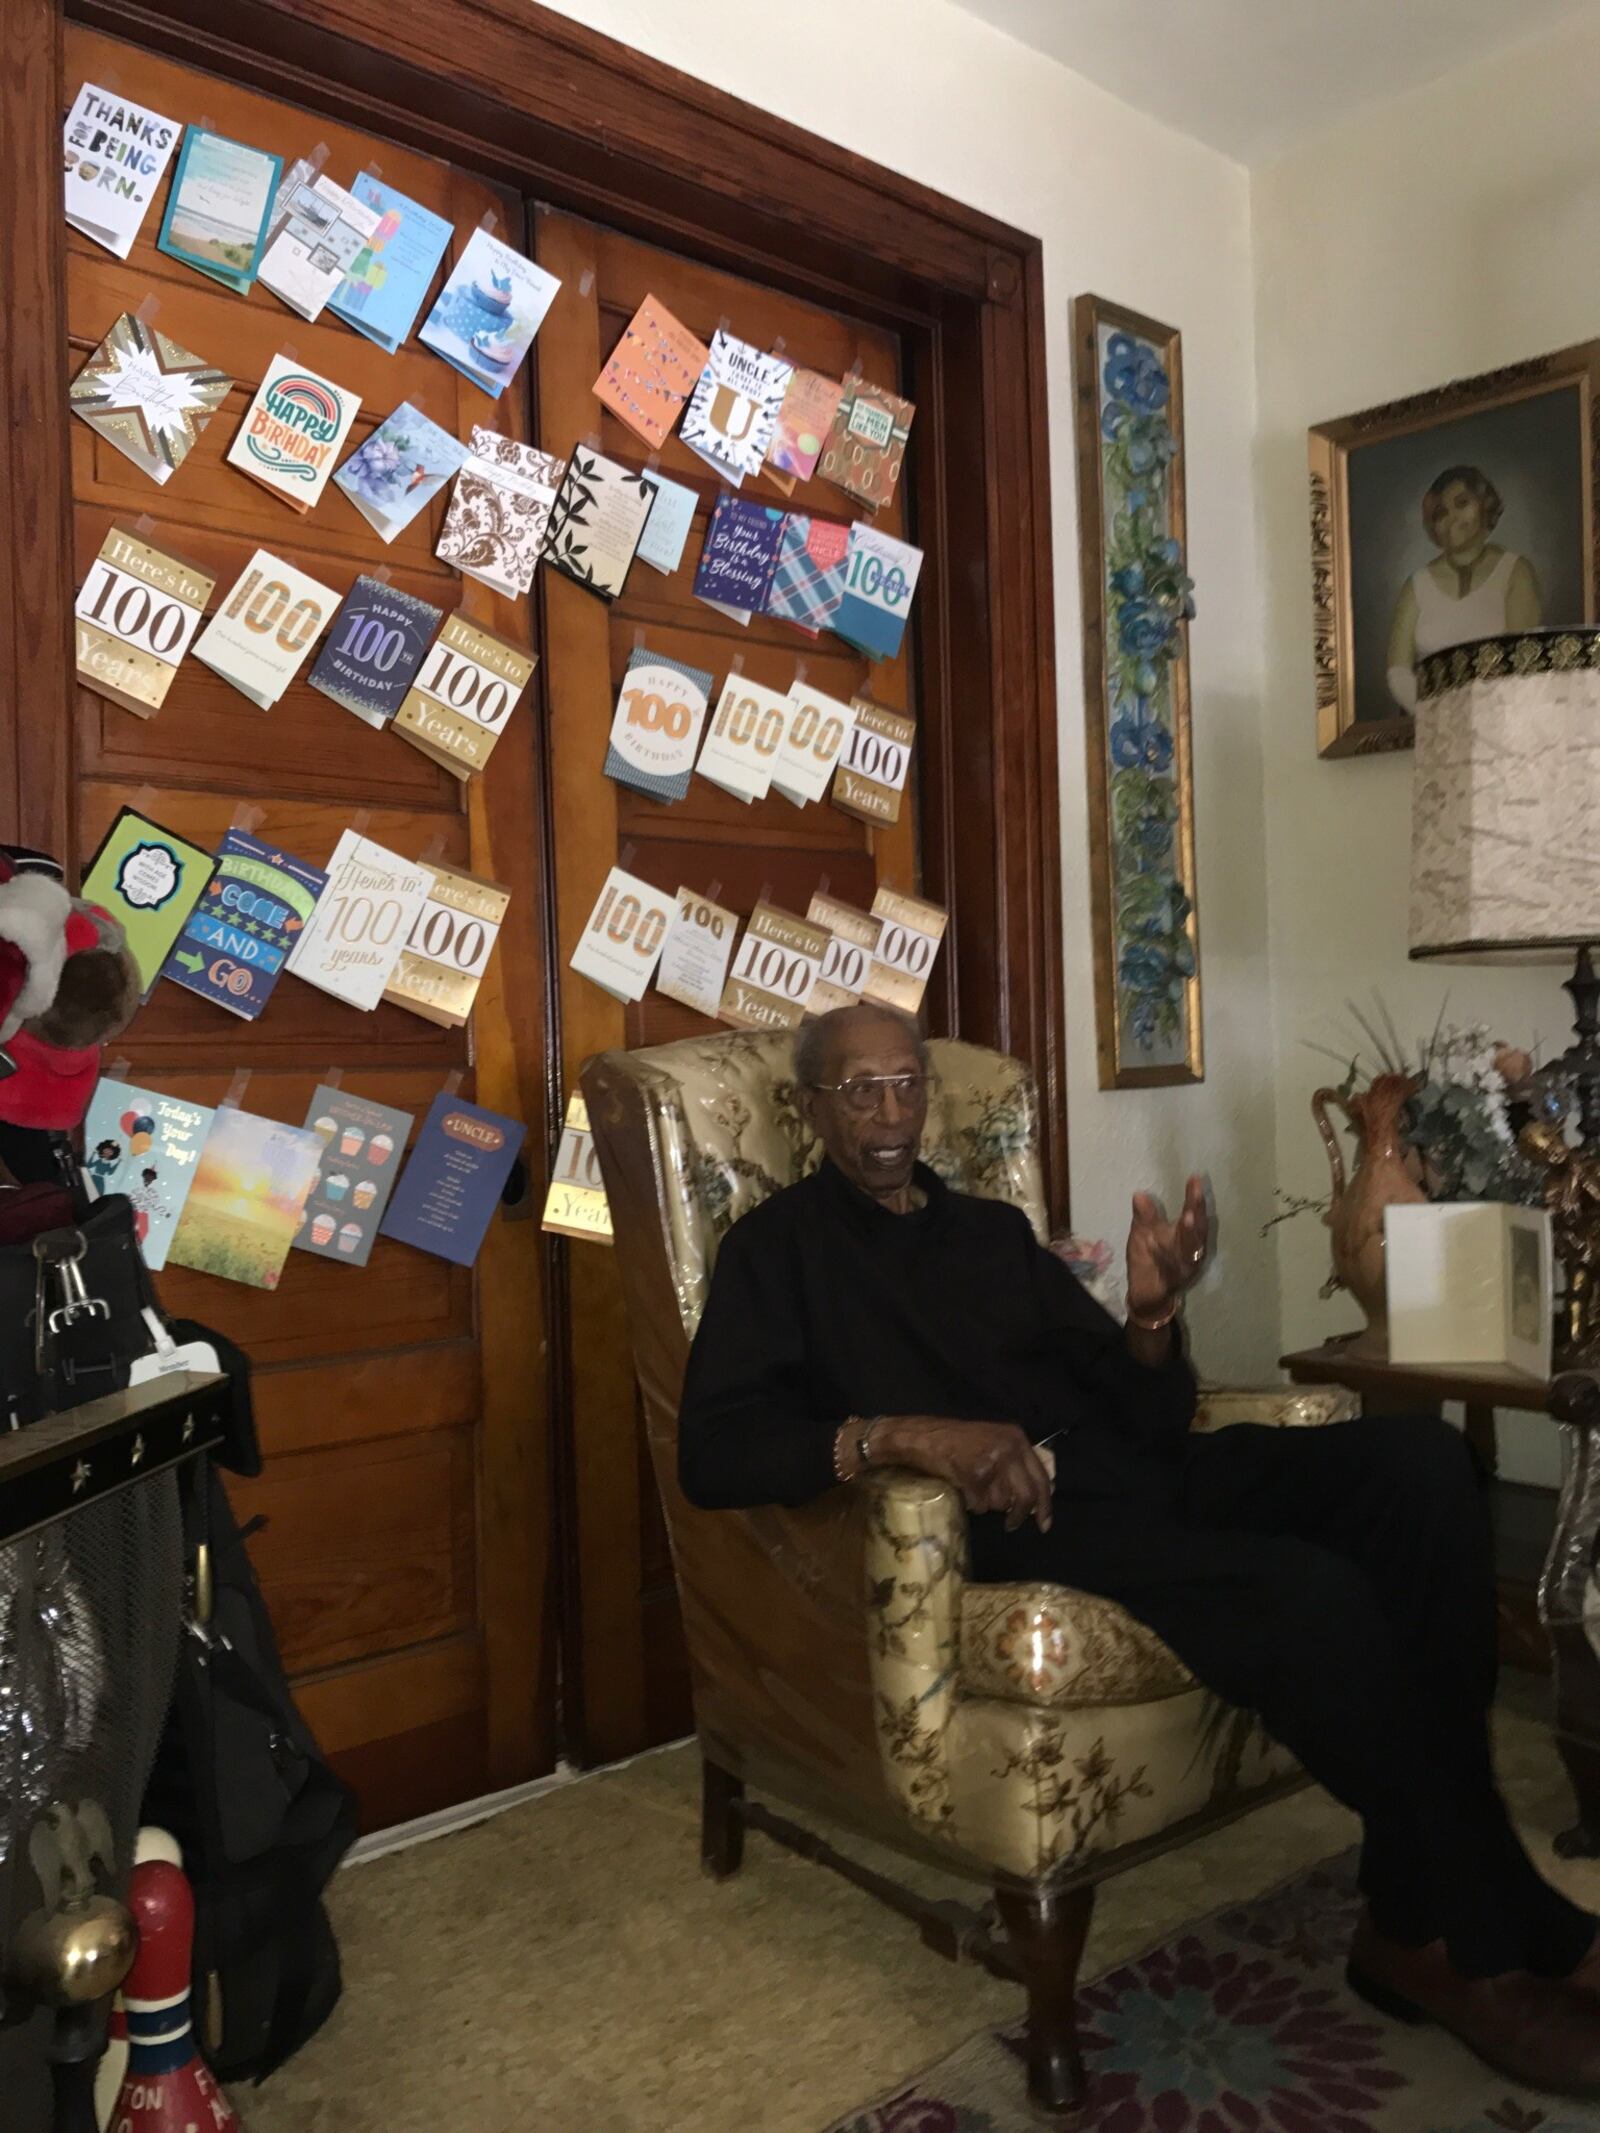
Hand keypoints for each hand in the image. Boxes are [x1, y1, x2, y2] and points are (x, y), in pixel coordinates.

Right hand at [873, 1416, 1052, 1532]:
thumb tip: (1032, 1498)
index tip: (1044, 1524)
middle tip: (1011, 1526)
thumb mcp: (993, 1443)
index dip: (1045, 1503)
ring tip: (972, 1487)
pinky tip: (962, 1487)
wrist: (921, 1437)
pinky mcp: (976, 1475)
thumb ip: (1014, 1463)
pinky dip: (971, 1503)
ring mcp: (993, 1461)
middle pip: (1026, 1495)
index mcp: (1017, 1438)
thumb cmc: (954, 1441)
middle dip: (1020, 1515)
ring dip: (987, 1504)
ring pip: (1001, 1503)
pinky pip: (981, 1505)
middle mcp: (1009, 1448)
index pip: (1041, 1476)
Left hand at [1126, 1175, 1209, 1321]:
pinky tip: (1153, 1243)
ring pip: (1190, 1250)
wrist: (1147, 1292)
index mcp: (1187, 1235)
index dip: (1195, 1198)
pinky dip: (1164, 1256)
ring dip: (1188, 1235)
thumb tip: (1139, 1195)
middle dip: (1197, 1216)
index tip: (1194, 1179)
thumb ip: (1145, 1217)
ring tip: (1186, 1218)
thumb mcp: (1144, 1234)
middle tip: (1194, 1200)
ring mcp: (1186, 1266)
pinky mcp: (1175, 1281)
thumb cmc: (1149, 1257)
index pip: (1194, 1214)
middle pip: (1198, 1232)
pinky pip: (1171, 1268)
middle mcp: (1192, 1250)